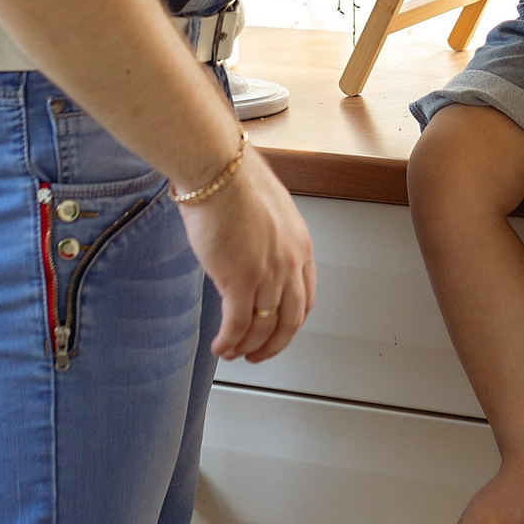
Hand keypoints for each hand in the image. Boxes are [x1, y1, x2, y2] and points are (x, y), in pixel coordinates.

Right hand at [176, 148, 316, 361]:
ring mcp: (267, 274)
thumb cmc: (234, 179)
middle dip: (273, 345)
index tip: (278, 331)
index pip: (305, 298)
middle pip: (290, 321)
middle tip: (258, 354)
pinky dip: (229, 342)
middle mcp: (290, 263)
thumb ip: (268, 239)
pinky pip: (237, 325)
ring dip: (246, 347)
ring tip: (231, 352)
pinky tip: (220, 346)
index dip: (291, 322)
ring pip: (263, 328)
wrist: (217, 169)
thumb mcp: (267, 212)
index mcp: (300, 246)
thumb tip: (252, 253)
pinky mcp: (239, 280)